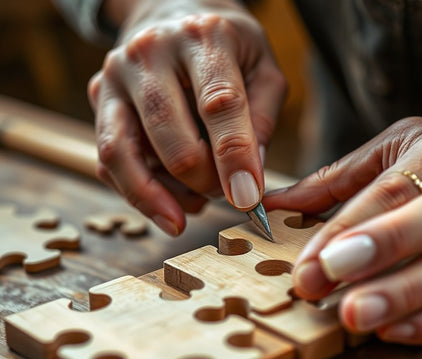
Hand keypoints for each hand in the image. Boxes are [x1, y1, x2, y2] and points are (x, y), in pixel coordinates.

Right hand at [88, 0, 285, 234]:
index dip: (234, 157)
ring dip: (156, 197)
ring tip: (185, 215)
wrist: (173, 12)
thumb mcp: (263, 69)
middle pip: (170, 136)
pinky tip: (167, 200)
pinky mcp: (98, 97)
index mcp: (203, 38)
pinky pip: (107, 160)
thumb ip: (262, 119)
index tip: (247, 198)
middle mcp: (151, 52)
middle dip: (202, 180)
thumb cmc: (226, 48)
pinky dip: (137, 191)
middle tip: (225, 194)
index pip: (219, 104)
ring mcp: (116, 75)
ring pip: (121, 153)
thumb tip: (249, 178)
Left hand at [264, 117, 421, 343]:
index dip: (347, 228)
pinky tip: (390, 331)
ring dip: (401, 297)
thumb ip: (334, 180)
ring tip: (354, 316)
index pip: (391, 191)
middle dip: (378, 254)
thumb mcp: (391, 150)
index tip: (309, 262)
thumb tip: (273, 203)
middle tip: (327, 283)